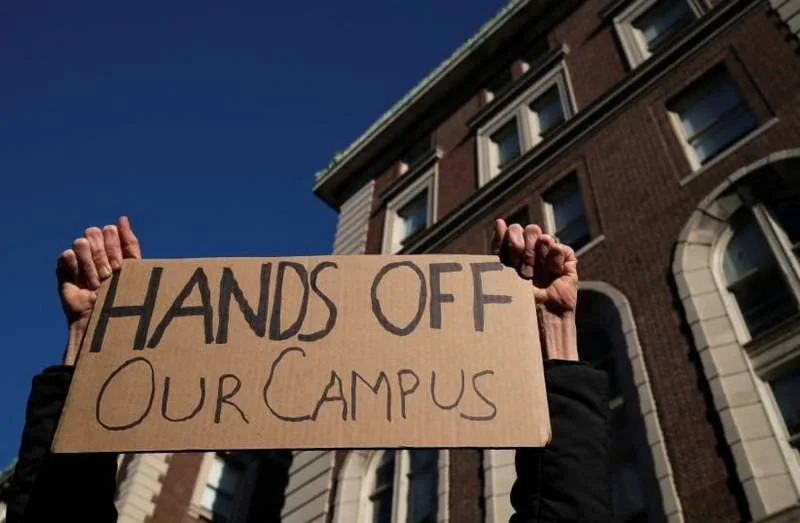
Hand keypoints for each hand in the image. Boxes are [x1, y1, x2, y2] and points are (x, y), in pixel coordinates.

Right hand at [56, 216, 140, 364]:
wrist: (102, 322)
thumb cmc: (122, 298)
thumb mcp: (133, 270)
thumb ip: (129, 243)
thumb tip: (122, 218)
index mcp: (116, 249)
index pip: (112, 232)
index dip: (115, 247)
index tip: (119, 267)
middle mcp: (97, 251)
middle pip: (96, 233)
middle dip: (103, 255)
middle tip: (109, 276)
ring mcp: (80, 259)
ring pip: (81, 241)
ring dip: (90, 264)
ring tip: (97, 284)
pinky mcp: (64, 269)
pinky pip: (67, 255)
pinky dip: (76, 269)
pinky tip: (83, 284)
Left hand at [492, 219, 578, 360]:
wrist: (540, 322)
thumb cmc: (517, 304)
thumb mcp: (504, 274)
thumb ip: (500, 249)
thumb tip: (499, 222)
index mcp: (512, 263)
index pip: (510, 238)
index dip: (508, 234)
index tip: (503, 229)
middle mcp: (531, 261)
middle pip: (528, 233)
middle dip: (524, 239)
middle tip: (520, 250)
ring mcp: (549, 264)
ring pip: (545, 239)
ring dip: (540, 246)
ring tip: (537, 263)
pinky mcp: (567, 269)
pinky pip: (563, 250)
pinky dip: (557, 254)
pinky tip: (553, 267)